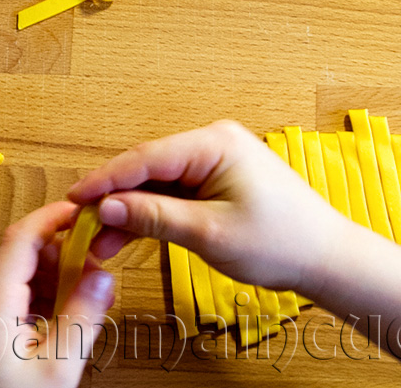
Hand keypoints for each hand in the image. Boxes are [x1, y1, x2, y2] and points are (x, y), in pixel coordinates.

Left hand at [0, 202, 114, 387]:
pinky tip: (60, 318)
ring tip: (83, 301)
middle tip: (97, 274)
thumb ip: (83, 316)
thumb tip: (103, 278)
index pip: (22, 235)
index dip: (57, 217)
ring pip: (16, 271)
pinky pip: (7, 293)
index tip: (87, 213)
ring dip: (52, 277)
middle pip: (21, 252)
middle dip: (62, 255)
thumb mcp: (58, 370)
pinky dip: (36, 295)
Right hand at [68, 120, 346, 292]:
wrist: (325, 257)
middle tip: (85, 228)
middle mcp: (213, 143)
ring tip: (103, 244)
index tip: (75, 199)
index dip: (105, 180)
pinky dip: (154, 215)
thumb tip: (108, 206)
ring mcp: (215, 161)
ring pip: (158, 183)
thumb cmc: (281, 241)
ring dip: (132, 212)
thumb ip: (154, 217)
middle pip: (147, 168)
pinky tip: (129, 236)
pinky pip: (175, 193)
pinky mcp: (218, 180)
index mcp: (214, 143)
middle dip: (115, 199)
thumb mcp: (209, 232)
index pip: (145, 157)